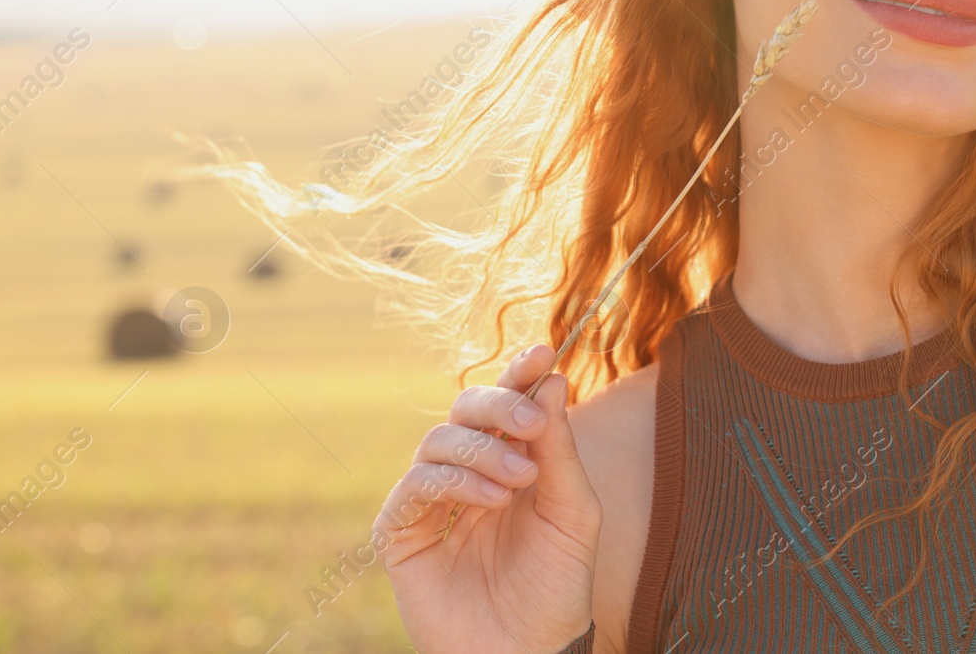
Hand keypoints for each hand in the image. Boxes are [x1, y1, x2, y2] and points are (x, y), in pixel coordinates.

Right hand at [374, 344, 600, 653]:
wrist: (530, 651)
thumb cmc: (557, 585)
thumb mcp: (572, 511)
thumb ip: (559, 448)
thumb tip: (553, 378)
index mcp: (512, 460)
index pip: (510, 403)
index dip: (521, 372)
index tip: (545, 351)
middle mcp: (469, 473)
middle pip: (467, 408)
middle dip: (500, 405)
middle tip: (531, 424)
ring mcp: (433, 502)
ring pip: (439, 440)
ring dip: (482, 450)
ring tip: (518, 480)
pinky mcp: (402, 534)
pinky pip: (416, 486)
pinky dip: (454, 481)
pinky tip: (491, 499)